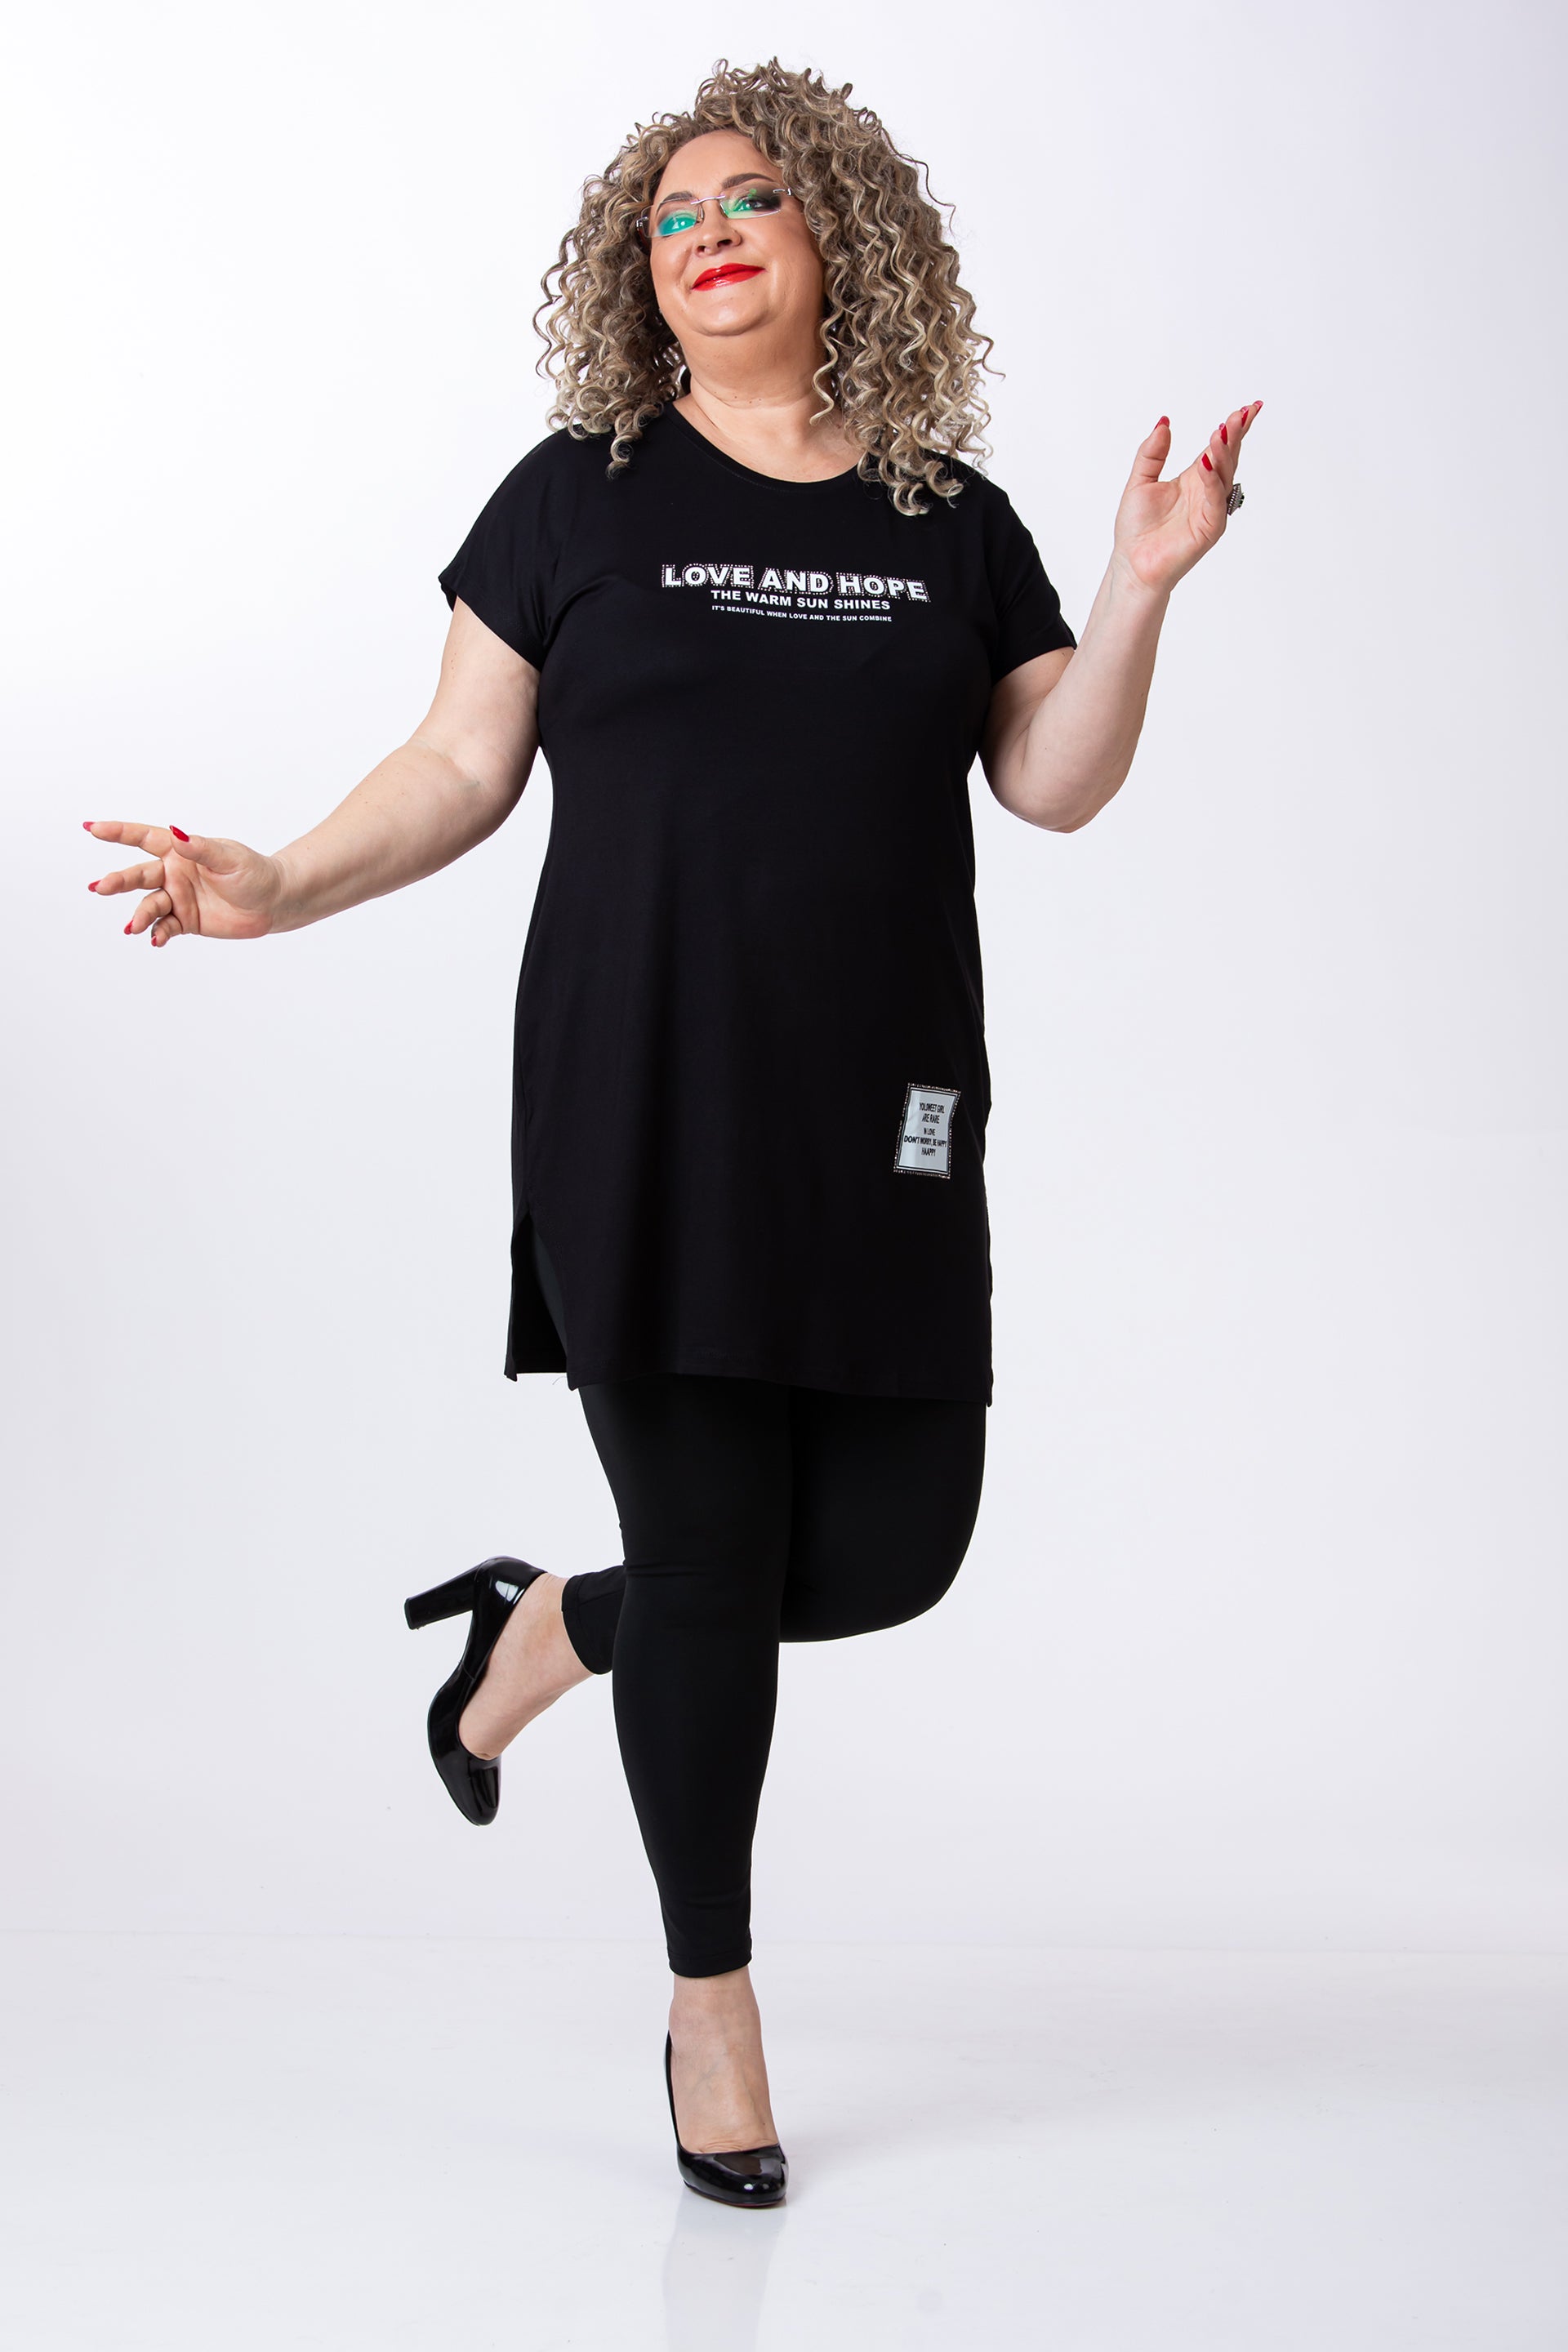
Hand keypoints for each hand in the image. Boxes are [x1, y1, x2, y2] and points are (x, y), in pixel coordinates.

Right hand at [83, 820, 281, 946]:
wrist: (274, 902)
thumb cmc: (254, 873)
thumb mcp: (229, 858)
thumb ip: (201, 848)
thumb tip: (177, 834)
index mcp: (181, 850)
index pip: (144, 838)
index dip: (118, 833)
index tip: (91, 829)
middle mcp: (174, 873)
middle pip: (139, 875)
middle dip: (118, 881)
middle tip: (100, 887)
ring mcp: (178, 897)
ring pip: (149, 905)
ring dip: (140, 915)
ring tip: (134, 927)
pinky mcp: (186, 920)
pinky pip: (165, 927)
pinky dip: (158, 933)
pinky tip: (154, 939)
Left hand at [1112, 401, 1262, 597]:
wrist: (1131, 564)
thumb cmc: (1136, 529)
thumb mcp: (1140, 480)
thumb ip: (1152, 452)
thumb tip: (1164, 423)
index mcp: (1194, 478)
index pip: (1218, 448)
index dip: (1232, 428)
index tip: (1247, 408)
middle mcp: (1206, 492)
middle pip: (1227, 458)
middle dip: (1235, 435)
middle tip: (1243, 413)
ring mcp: (1210, 510)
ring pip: (1224, 476)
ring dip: (1224, 453)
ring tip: (1221, 432)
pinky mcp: (1209, 529)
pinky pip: (1215, 501)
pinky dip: (1212, 481)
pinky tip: (1207, 463)